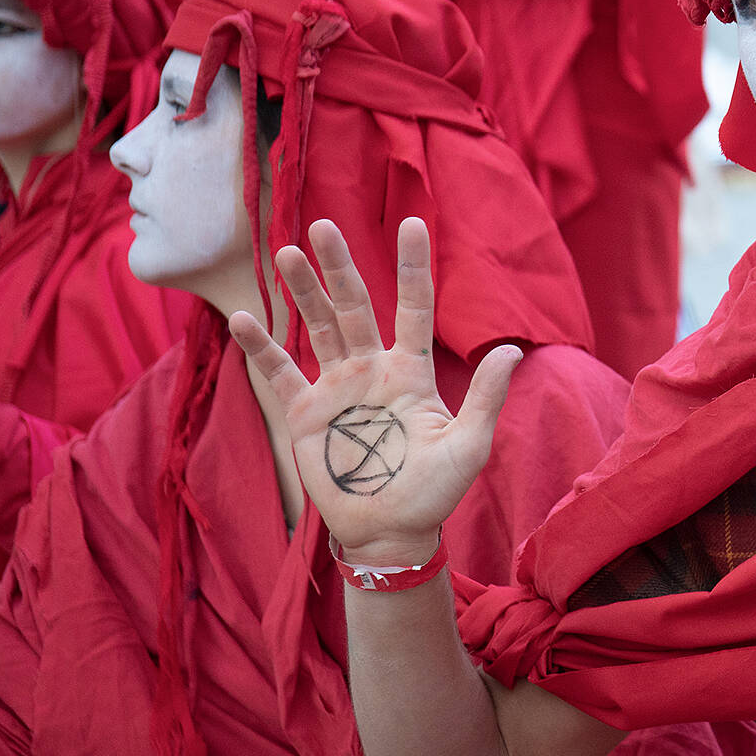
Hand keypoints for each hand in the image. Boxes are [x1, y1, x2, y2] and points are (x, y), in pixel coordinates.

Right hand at [229, 218, 521, 562]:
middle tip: (324, 226)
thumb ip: (485, 398)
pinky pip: (279, 372)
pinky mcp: (305, 413)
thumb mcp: (468, 446)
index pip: (414, 307)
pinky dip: (261, 346)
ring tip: (286, 253)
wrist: (390, 532)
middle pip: (355, 306)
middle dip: (340, 268)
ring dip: (302, 292)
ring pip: (318, 327)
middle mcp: (373, 369)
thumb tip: (512, 351)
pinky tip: (242, 316)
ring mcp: (337, 387)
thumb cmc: (435, 492)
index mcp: (413, 371)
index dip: (414, 267)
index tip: (414, 223)